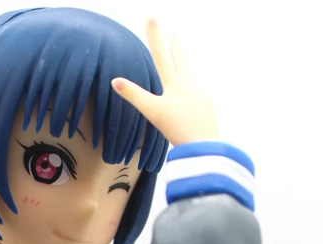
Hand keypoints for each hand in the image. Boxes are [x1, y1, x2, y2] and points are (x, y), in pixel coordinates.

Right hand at [111, 18, 217, 146]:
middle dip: (177, 47)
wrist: (203, 145)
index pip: (160, 56)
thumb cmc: (176, 129)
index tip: (151, 18)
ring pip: (191, 77)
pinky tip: (193, 103)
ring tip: (183, 66)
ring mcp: (200, 95)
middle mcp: (188, 84)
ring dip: (186, 68)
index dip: (154, 37)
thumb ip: (134, 95)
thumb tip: (115, 81)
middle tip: (176, 36)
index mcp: (173, 84)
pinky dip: (193, 94)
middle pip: (181, 60)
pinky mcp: (207, 107)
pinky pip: (198, 96)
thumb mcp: (152, 112)